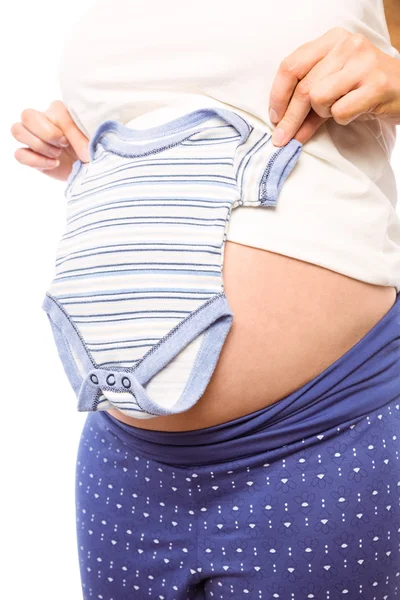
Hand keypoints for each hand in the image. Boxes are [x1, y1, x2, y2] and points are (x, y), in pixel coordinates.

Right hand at [11, 100, 89, 180]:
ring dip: (39, 146)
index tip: (73, 141)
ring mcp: (33, 137)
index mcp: (59, 111)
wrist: (89, 167)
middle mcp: (42, 120)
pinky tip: (52, 164)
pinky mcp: (29, 154)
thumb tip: (82, 151)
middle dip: (46, 134)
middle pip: (27, 115)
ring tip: (58, 156)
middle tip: (63, 147)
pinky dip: (35, 161)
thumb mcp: (92, 142)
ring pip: (17, 131)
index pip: (53, 111)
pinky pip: (19, 154)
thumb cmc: (91, 150)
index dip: (64, 129)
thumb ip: (84, 140)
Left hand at [268, 27, 399, 146]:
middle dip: (290, 118)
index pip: (291, 65)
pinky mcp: (376, 84)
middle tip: (283, 138)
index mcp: (332, 39)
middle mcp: (347, 45)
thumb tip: (283, 130)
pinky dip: (342, 119)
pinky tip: (353, 112)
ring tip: (337, 110)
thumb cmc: (364, 87)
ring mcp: (363, 63)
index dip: (278, 95)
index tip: (274, 116)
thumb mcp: (334, 85)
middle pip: (303, 88)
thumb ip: (307, 103)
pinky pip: (340, 111)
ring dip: (322, 114)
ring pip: (319, 98)